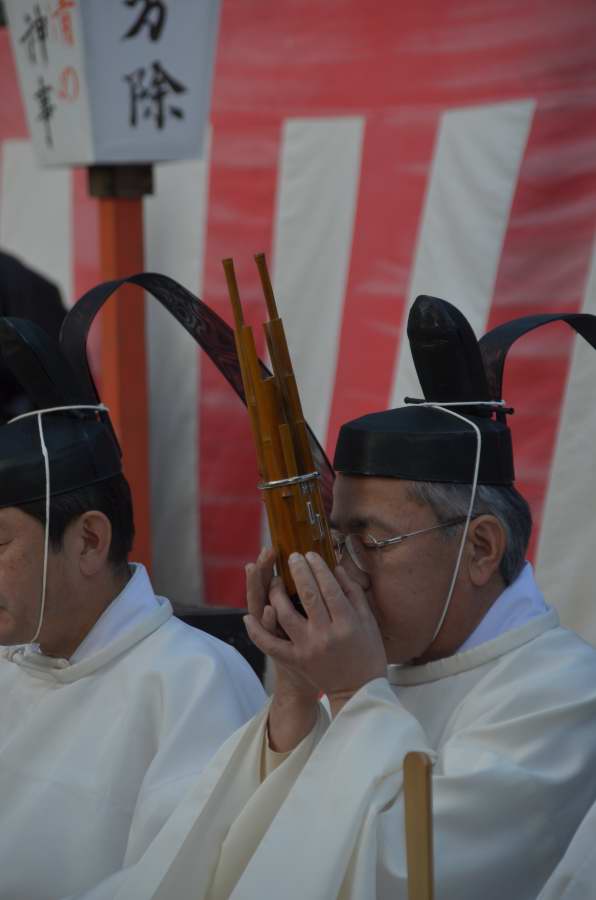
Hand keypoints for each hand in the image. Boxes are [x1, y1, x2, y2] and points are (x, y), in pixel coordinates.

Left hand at [245, 551, 386, 716]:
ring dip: (276, 593)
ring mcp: (307, 648)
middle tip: (292, 556)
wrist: (357, 692)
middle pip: (307, 594)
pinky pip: (269, 644)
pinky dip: (256, 630)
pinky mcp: (294, 660)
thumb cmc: (368, 654)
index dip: (317, 567)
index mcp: (347, 623)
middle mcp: (326, 634)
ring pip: (284, 614)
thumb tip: (336, 567)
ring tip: (274, 579)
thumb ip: (354, 593)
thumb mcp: (369, 622)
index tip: (310, 554)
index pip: (329, 587)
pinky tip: (248, 615)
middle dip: (298, 571)